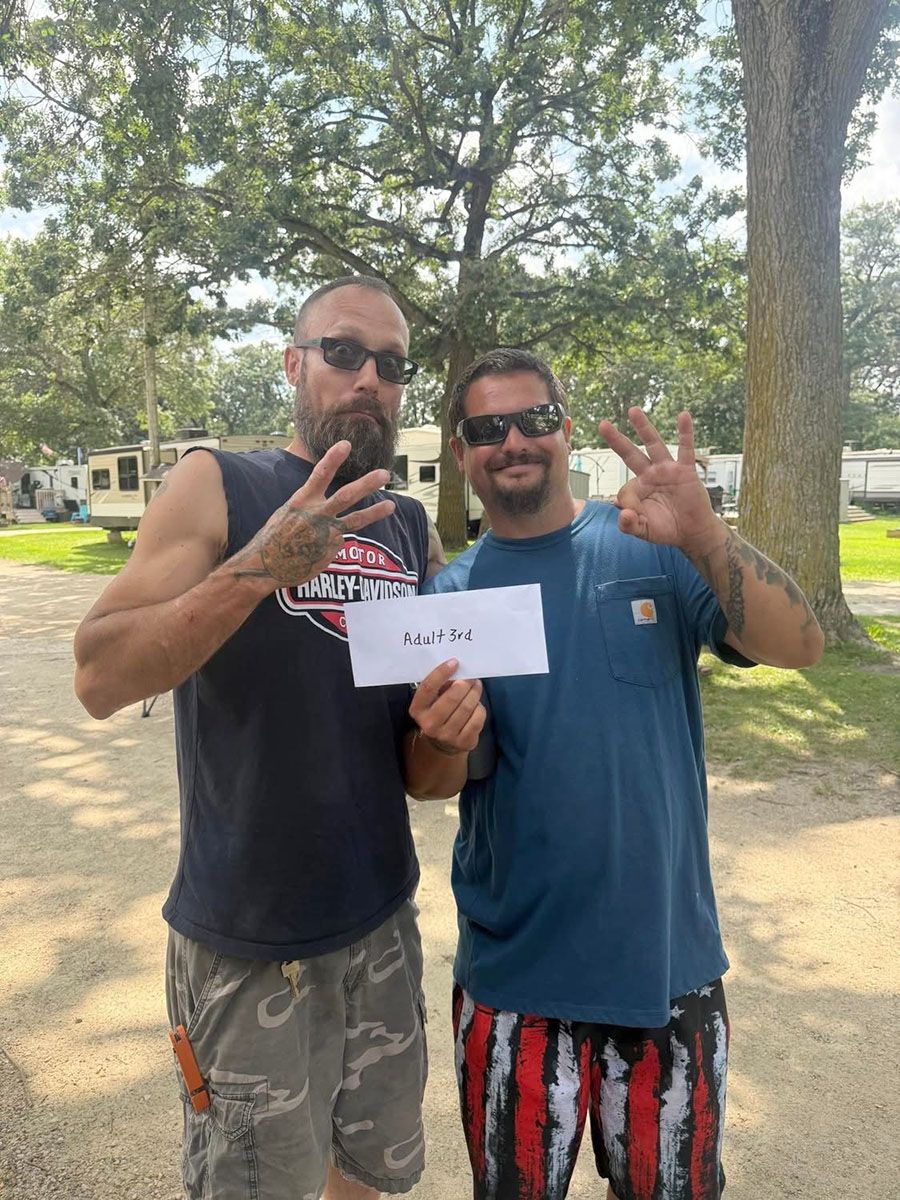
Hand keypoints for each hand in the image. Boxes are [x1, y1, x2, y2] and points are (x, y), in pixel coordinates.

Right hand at [232, 441, 395, 586]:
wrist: (266, 566)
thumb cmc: (275, 537)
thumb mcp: (287, 512)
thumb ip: (310, 505)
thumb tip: (328, 506)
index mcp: (301, 500)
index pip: (319, 474)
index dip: (333, 458)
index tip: (346, 444)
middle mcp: (316, 514)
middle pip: (347, 495)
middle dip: (367, 484)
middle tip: (384, 474)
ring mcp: (326, 533)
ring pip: (355, 520)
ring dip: (375, 512)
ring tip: (392, 506)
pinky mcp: (331, 550)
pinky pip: (338, 540)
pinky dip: (332, 542)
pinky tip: (318, 548)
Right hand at [409, 659, 485, 756]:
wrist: (442, 743)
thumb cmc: (437, 712)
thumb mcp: (432, 699)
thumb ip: (439, 685)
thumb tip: (458, 668)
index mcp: (418, 709)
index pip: (428, 688)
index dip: (441, 673)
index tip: (455, 662)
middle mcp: (429, 724)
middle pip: (451, 698)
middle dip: (465, 684)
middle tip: (472, 677)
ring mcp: (446, 735)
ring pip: (467, 708)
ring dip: (474, 693)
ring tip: (476, 686)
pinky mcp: (463, 742)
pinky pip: (477, 718)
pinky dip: (479, 708)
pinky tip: (477, 704)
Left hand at [598, 409, 721, 553]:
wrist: (693, 532)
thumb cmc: (666, 529)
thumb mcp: (644, 531)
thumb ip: (630, 525)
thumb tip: (623, 515)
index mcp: (638, 488)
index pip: (624, 489)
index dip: (628, 504)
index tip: (633, 516)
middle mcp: (650, 474)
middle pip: (630, 454)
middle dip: (616, 440)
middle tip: (602, 424)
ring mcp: (667, 470)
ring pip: (653, 444)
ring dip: (643, 427)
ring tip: (632, 411)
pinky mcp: (686, 471)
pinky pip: (685, 449)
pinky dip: (686, 433)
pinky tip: (684, 416)